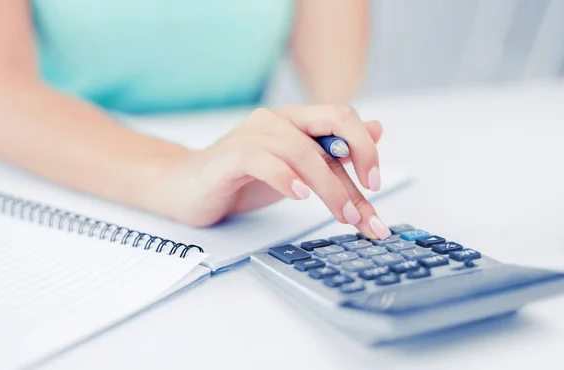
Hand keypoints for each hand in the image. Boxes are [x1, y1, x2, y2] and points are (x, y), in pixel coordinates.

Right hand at [161, 105, 390, 239]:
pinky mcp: (229, 157)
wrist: (186, 188)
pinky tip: (299, 196)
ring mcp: (252, 135)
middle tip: (370, 195)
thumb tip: (377, 130)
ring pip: (302, 149)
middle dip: (360, 156)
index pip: (344, 120)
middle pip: (332, 121)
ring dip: (329, 185)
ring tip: (341, 215)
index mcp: (296, 120)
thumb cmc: (241, 179)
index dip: (367, 148)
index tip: (375, 185)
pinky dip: (285, 177)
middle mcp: (278, 120)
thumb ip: (334, 155)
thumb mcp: (298, 171)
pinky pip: (261, 160)